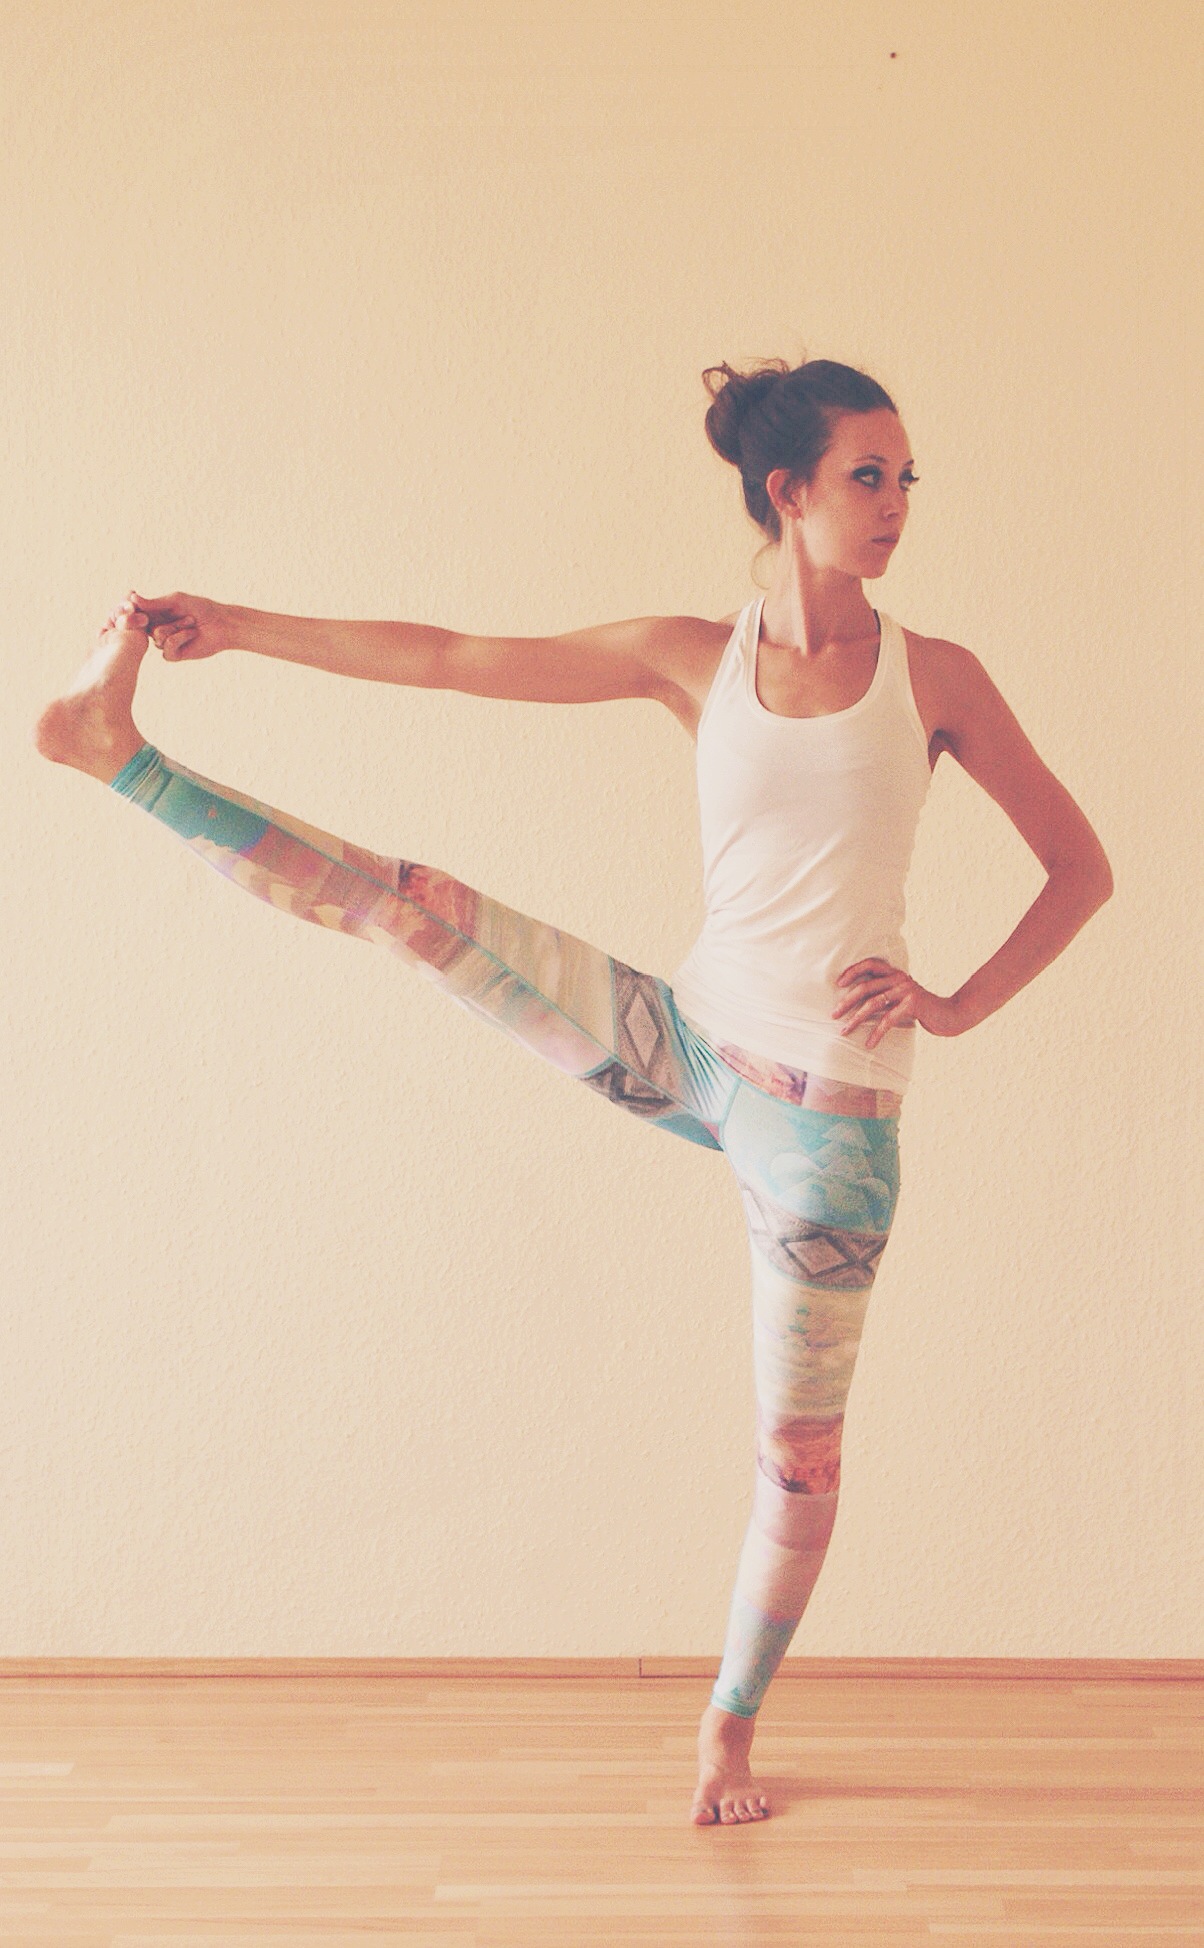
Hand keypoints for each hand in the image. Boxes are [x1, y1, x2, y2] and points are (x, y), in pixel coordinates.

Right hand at [102, 589, 235, 661]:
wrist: (221, 624)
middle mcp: (157, 629)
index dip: (135, 612)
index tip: (135, 607)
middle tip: (186, 615)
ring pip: (157, 636)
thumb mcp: (175, 601)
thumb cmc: (201, 609)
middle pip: (143, 626)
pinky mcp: (173, 655)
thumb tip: (132, 598)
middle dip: (163, 618)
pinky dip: (180, 638)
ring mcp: (165, 642)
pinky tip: (192, 634)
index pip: (136, 615)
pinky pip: (166, 648)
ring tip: (192, 623)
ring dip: (177, 627)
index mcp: (155, 615)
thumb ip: (154, 603)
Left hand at [832, 958, 965, 1045]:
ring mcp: (906, 990)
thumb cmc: (922, 1009)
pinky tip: (869, 1044)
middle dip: (846, 1001)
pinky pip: (888, 1020)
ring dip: (856, 1019)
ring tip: (844, 1032)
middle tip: (833, 1015)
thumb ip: (886, 994)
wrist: (950, 1015)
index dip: (852, 971)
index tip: (838, 984)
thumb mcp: (902, 997)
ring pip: (873, 1004)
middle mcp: (899, 978)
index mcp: (895, 973)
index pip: (870, 964)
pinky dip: (876, 1033)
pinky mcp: (912, 1004)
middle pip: (866, 986)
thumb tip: (858, 1004)